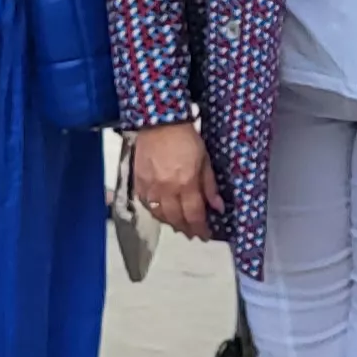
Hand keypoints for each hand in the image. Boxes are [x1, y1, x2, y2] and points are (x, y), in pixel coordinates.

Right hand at [130, 121, 221, 237]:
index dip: (200, 229)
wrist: (159, 122)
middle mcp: (167, 189)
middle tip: (192, 232)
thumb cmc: (185, 138)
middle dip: (186, 229)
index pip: (194, 215)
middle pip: (176, 219)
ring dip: (170, 222)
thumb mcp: (205, 160)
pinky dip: (154, 211)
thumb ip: (210, 186)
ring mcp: (150, 186)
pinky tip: (160, 211)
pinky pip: (145, 203)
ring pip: (159, 215)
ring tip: (178, 224)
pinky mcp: (138, 181)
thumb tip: (218, 207)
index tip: (205, 235)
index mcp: (186, 184)